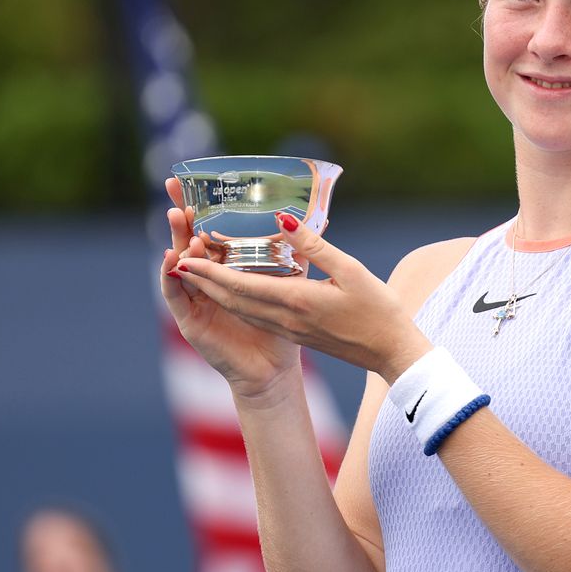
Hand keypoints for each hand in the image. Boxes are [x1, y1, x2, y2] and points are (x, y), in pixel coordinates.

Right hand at [160, 178, 302, 399]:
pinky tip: (172, 258)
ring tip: (178, 217)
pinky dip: (171, 276)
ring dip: (177, 239)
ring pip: (181, 264)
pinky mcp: (189, 321)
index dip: (200, 208)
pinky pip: (175, 295)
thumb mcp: (293, 283)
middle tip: (172, 188)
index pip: (210, 231)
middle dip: (180, 215)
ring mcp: (195, 299)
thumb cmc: (283, 328)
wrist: (273, 371)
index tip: (192, 181)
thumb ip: (298, 252)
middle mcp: (208, 281)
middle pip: (188, 241)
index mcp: (229, 269)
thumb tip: (314, 219)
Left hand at [167, 205, 432, 383]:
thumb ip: (313, 246)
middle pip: (233, 298)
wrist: (391, 352)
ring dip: (216, 291)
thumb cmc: (378, 310)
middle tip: (179, 259)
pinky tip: (234, 290)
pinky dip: (237, 300)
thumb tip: (283, 219)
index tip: (184, 257)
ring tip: (197, 271)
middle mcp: (285, 318)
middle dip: (203, 280)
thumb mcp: (351, 270)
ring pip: (242, 308)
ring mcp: (289, 329)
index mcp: (296, 301)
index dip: (209, 272)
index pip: (241, 285)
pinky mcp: (296, 334)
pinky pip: (257, 315)